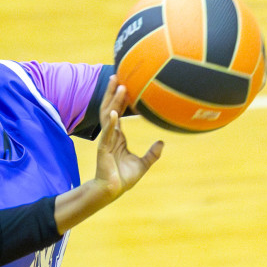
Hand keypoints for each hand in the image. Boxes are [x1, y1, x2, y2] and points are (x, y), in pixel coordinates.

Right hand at [93, 76, 163, 198]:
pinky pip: (107, 133)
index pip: (118, 113)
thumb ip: (152, 153)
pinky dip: (111, 123)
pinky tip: (114, 113)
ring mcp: (106, 140)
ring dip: (113, 101)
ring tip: (118, 86)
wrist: (112, 190)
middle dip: (112, 93)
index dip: (121, 99)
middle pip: (110, 108)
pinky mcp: (103, 149)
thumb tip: (162, 142)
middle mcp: (110, 135)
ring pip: (108, 116)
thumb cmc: (124, 178)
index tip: (125, 84)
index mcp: (117, 137)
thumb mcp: (142, 164)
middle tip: (117, 75)